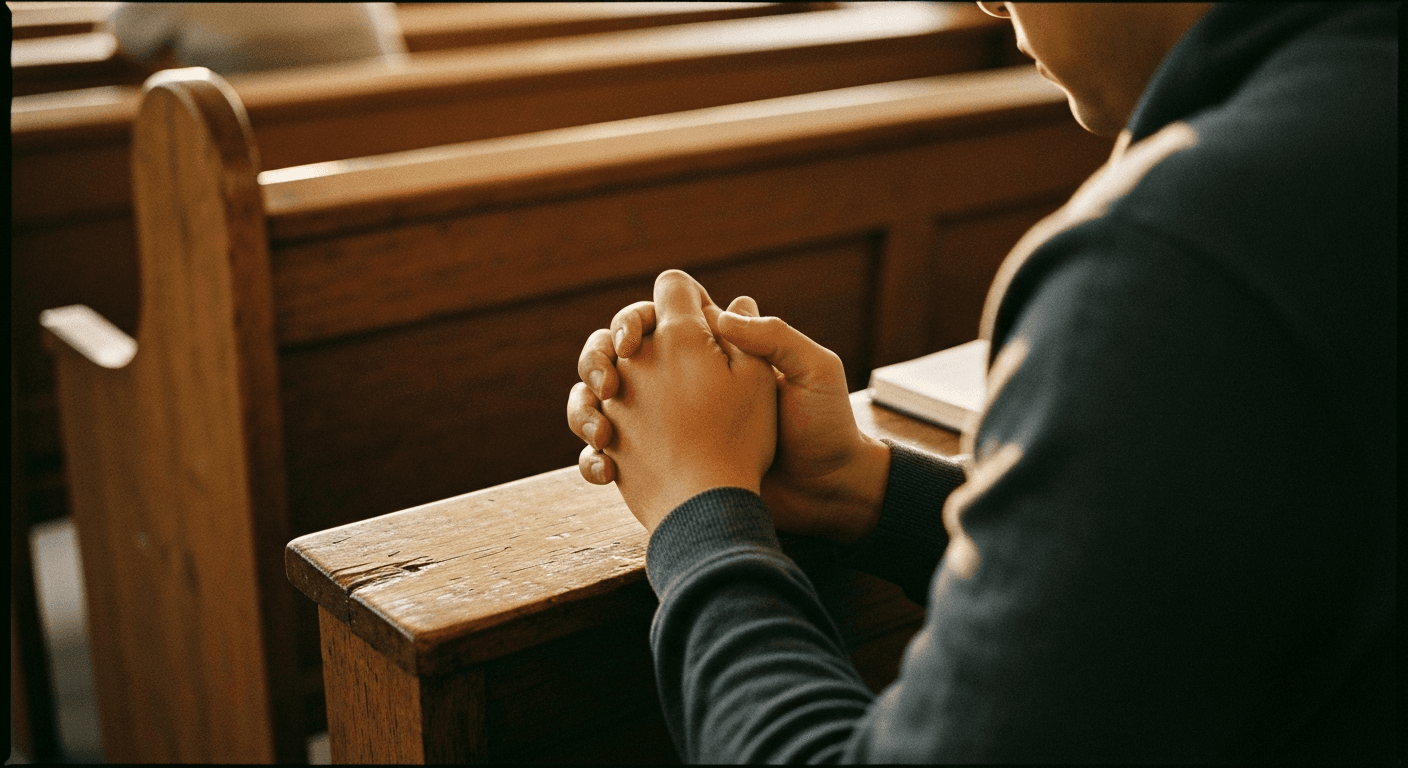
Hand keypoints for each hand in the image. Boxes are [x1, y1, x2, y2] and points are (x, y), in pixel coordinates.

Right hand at [568, 271, 890, 542]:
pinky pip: (609, 452)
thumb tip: (721, 310)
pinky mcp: (659, 462)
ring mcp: (667, 422)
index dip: (638, 318)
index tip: (633, 340)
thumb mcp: (815, 372)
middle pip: (618, 353)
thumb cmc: (825, 429)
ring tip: (601, 432)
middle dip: (598, 360)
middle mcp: (685, 380)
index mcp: (720, 348)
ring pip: (602, 401)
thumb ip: (773, 336)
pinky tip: (606, 469)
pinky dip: (594, 457)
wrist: (826, 495)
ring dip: (585, 409)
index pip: (662, 313)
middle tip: (608, 385)